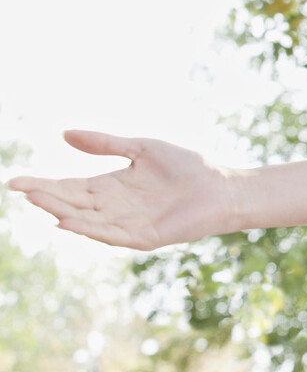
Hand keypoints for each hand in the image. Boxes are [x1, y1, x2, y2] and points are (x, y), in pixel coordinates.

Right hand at [5, 130, 239, 250]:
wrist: (221, 186)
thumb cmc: (186, 166)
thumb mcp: (140, 148)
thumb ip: (105, 144)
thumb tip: (64, 134)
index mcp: (111, 186)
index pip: (70, 186)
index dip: (43, 184)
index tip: (15, 181)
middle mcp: (114, 207)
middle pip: (72, 203)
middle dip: (46, 197)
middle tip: (20, 189)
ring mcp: (127, 224)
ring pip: (87, 220)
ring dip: (62, 211)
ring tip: (38, 201)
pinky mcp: (143, 238)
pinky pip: (111, 234)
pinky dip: (90, 229)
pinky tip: (69, 222)